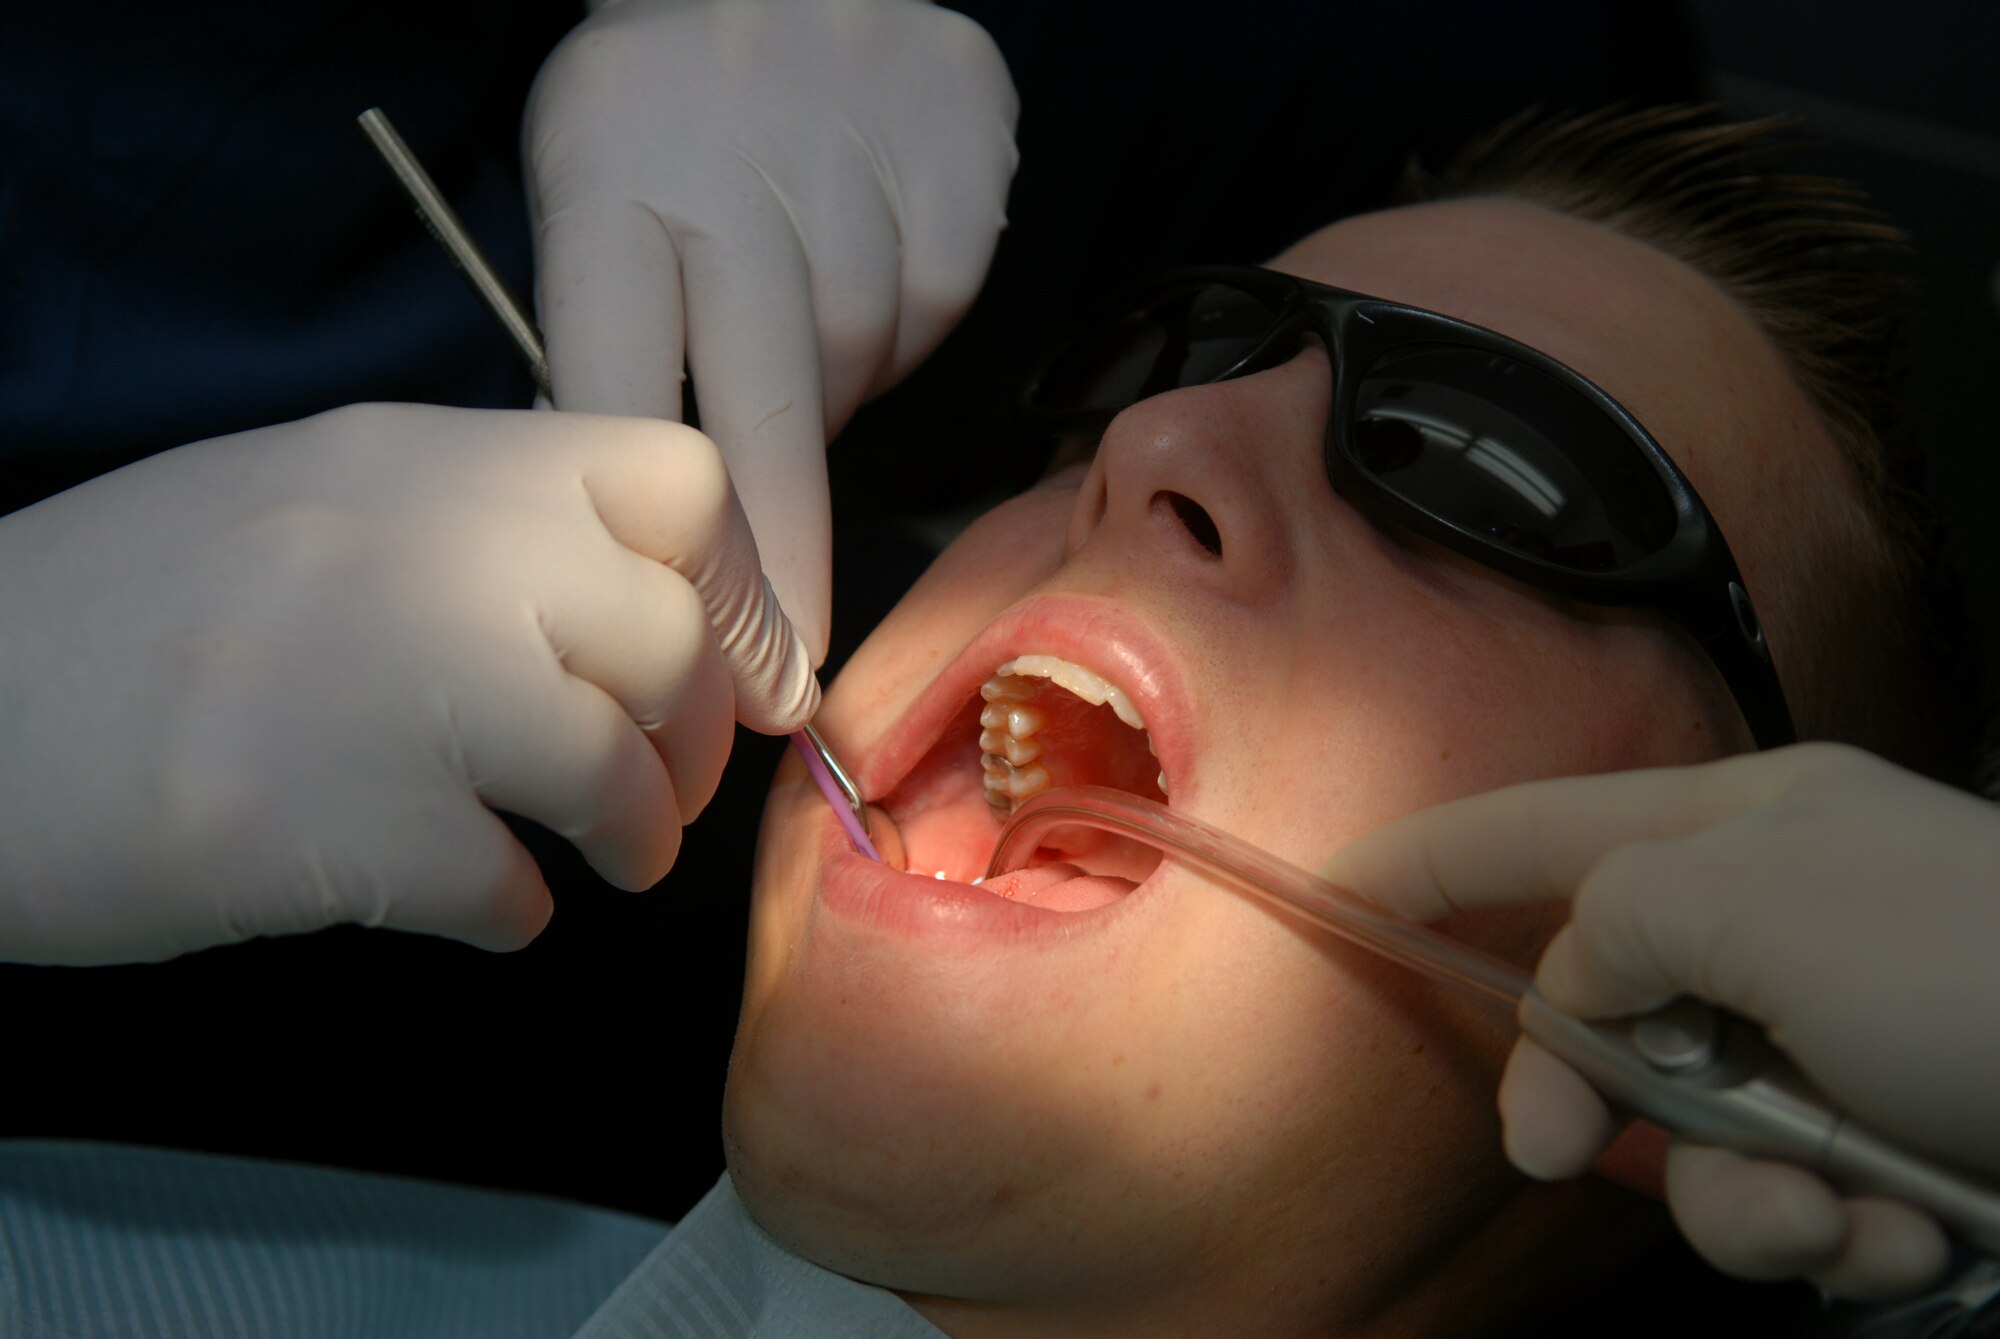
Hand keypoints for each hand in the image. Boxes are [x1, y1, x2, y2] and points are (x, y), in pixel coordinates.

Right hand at [0, 404, 816, 963]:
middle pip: (671, 643)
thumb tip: (641, 609)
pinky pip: (507, 889)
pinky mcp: (335, 831)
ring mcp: (385, 688)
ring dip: (632, 835)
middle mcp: (427, 553)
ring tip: (594, 856)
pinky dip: (511, 910)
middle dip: (694, 740)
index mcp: (429, 461)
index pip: (681, 484)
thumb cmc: (136, 614)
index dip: (737, 591)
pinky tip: (466, 899)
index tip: (732, 667)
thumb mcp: (317, 505)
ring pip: (615, 772)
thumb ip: (480, 534)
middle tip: (654, 790)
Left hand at [524, 0, 1019, 661]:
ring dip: (827, 383)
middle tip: (784, 677)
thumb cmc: (665, 100)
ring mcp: (856, 190)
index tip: (690, 662)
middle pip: (764, 428)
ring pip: (857, 370)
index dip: (665, 547)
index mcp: (614, 197)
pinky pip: (930, 310)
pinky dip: (895, 317)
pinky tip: (858, 256)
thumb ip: (612, 330)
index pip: (624, 399)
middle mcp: (735, 202)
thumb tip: (657, 505)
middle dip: (778, 569)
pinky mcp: (953, 178)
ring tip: (791, 306)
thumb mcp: (587, 182)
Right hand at [1319, 744, 1999, 1297]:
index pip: (1545, 829)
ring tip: (1830, 1215)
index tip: (1343, 889)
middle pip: (1600, 1011)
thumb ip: (1613, 926)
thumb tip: (1587, 998)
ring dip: (1741, 1198)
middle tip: (1561, 1155)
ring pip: (1691, 1135)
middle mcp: (1773, 928)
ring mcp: (1830, 1043)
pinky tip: (1901, 1229)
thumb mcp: (1752, 903)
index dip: (1437, 859)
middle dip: (1593, 1095)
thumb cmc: (1962, 963)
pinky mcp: (1880, 1146)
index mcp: (1740, 831)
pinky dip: (1831, 1233)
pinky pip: (1787, 1200)